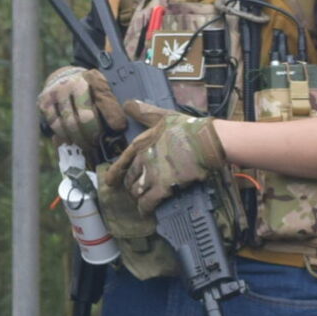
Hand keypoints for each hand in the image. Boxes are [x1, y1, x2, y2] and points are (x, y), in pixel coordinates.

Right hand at [38, 65, 118, 150]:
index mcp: (91, 78)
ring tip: (86, 145)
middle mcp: (72, 84)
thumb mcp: (102, 88)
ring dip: (79, 139)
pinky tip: (71, 140)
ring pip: (68, 124)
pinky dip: (63, 136)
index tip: (119, 128)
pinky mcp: (44, 102)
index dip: (113, 116)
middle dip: (93, 134)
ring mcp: (56, 93)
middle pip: (85, 117)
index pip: (104, 99)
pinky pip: (54, 124)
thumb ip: (110, 103)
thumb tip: (118, 127)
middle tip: (98, 143)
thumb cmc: (88, 87)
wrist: (63, 77)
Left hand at [102, 98, 226, 214]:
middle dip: (130, 186)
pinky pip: (149, 201)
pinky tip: (145, 212)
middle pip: (129, 178)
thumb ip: (143, 112)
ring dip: (138, 196)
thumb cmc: (187, 128)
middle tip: (134, 190)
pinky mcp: (165, 186)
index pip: (122, 161)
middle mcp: (142, 159)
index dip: (115, 173)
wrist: (207, 141)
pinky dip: (145, 208)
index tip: (109, 181)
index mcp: (140, 143)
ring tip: (141, 200)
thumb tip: (128, 103)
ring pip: (137, 191)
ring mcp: (152, 173)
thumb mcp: (161, 116)